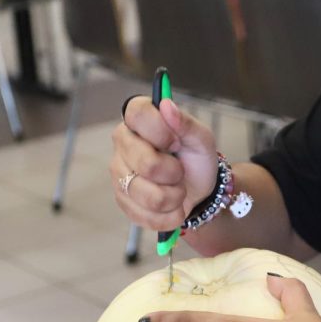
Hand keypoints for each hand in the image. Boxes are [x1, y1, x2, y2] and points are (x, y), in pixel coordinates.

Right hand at [111, 96, 217, 230]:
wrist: (198, 192)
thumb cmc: (196, 159)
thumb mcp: (202, 139)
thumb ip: (186, 123)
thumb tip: (166, 105)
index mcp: (140, 119)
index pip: (136, 113)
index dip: (159, 130)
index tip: (175, 142)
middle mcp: (122, 142)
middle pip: (144, 163)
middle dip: (173, 173)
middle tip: (180, 171)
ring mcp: (118, 172)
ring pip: (143, 193)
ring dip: (172, 197)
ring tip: (179, 190)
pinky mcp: (122, 199)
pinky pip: (143, 214)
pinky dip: (167, 216)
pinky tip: (174, 207)